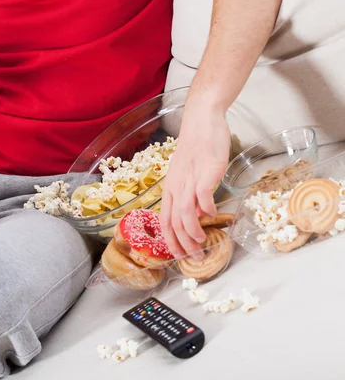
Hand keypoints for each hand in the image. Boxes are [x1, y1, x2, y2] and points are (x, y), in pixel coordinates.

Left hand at [160, 103, 230, 260]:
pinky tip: (213, 215)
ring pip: (185, 212)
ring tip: (202, 242)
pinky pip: (203, 194)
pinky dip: (206, 208)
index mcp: (170, 190)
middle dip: (183, 244)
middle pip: (174, 222)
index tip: (179, 256)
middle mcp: (176, 187)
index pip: (165, 222)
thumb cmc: (196, 149)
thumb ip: (190, 197)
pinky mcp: (206, 171)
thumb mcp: (188, 176)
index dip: (171, 242)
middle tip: (194, 257)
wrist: (201, 122)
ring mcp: (190, 179)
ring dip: (192, 231)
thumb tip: (198, 216)